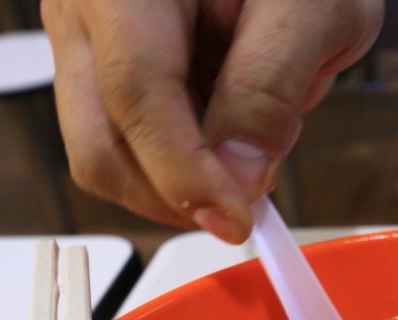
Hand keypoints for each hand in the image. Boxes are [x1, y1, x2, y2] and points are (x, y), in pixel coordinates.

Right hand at [42, 0, 382, 242]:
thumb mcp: (312, 13)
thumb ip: (270, 91)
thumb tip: (238, 180)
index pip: (137, 95)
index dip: (185, 173)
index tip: (235, 221)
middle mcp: (85, 9)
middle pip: (100, 143)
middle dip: (177, 193)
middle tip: (250, 199)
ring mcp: (87, 40)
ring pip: (111, 153)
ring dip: (185, 175)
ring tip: (254, 132)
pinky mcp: (107, 66)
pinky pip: (131, 139)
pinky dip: (185, 154)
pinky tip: (231, 120)